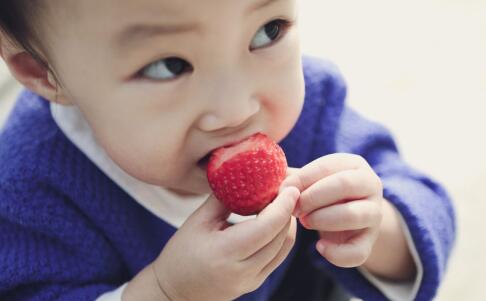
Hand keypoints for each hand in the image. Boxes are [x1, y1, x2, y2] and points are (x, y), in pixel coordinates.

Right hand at [152, 187, 299, 300]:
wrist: (174, 292)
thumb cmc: (181, 253)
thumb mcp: (198, 220)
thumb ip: (224, 198)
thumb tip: (247, 177)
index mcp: (225, 253)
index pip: (266, 227)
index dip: (283, 205)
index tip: (290, 186)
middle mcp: (243, 271)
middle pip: (281, 237)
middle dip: (288, 210)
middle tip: (287, 188)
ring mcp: (251, 281)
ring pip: (284, 248)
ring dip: (288, 223)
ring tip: (283, 202)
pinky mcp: (255, 283)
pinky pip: (278, 256)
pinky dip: (282, 236)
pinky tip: (275, 220)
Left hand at [280, 153, 382, 267]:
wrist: (343, 220)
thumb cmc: (318, 195)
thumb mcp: (307, 181)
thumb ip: (292, 178)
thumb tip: (266, 178)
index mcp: (353, 164)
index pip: (328, 166)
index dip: (302, 179)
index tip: (283, 190)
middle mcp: (370, 185)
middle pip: (344, 185)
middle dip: (313, 197)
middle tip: (294, 208)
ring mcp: (374, 213)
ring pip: (354, 215)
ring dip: (323, 219)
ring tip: (305, 222)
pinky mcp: (370, 241)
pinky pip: (357, 252)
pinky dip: (336, 253)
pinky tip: (319, 247)